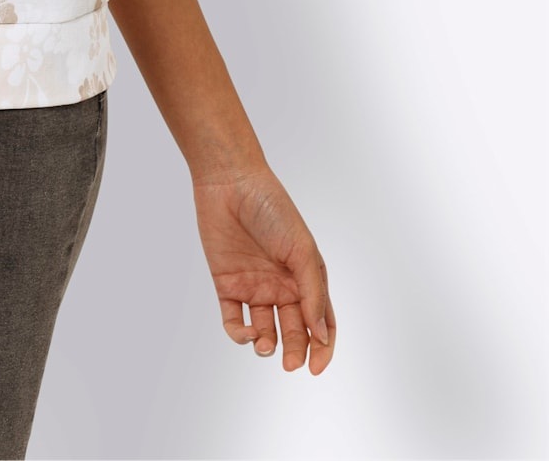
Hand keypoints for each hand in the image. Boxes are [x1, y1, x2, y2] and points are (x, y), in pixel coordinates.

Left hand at [192, 163, 333, 373]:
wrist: (231, 182)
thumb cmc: (273, 209)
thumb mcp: (301, 250)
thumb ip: (312, 293)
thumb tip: (321, 335)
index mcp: (305, 278)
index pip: (320, 323)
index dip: (322, 348)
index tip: (317, 367)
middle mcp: (281, 286)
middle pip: (293, 331)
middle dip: (295, 351)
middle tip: (292, 364)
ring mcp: (254, 287)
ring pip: (264, 330)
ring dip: (266, 346)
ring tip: (265, 346)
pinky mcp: (227, 284)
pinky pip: (234, 319)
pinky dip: (239, 334)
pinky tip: (246, 332)